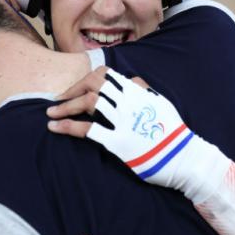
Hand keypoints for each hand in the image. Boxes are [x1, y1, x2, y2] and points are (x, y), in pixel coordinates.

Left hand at [47, 67, 229, 202]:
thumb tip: (134, 82)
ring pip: (88, 102)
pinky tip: (54, 128)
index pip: (106, 76)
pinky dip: (67, 126)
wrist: (184, 158)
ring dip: (65, 106)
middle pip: (93, 84)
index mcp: (138, 92)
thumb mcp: (162, 105)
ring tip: (50, 113)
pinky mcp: (118, 142)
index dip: (85, 81)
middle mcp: (128, 102)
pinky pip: (88, 129)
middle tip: (57, 101)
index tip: (74, 90)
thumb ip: (146, 92)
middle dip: (71, 90)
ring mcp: (123, 120)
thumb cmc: (173, 134)